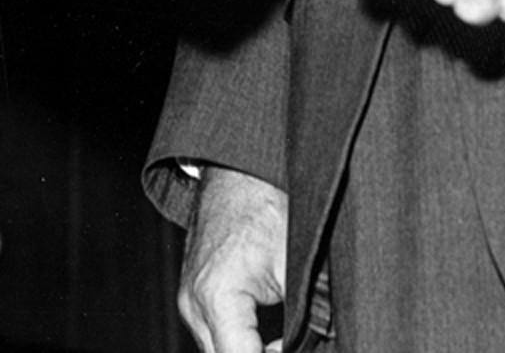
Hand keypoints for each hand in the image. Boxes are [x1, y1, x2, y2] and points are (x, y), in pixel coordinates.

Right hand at [176, 166, 286, 352]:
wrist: (239, 170)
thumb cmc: (265, 207)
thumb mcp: (293, 268)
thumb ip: (300, 319)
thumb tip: (316, 341)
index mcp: (217, 298)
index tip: (295, 349)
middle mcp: (194, 305)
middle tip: (292, 345)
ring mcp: (188, 302)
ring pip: (218, 350)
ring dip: (248, 350)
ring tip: (282, 342)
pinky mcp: (191, 297)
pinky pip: (213, 334)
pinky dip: (238, 339)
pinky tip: (266, 334)